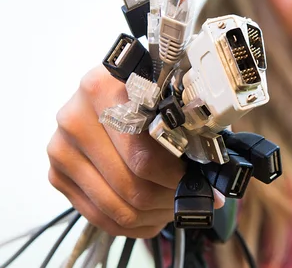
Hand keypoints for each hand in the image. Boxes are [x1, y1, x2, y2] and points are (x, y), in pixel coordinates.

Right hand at [47, 65, 224, 237]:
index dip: (177, 177)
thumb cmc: (146, 94)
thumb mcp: (166, 98)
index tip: (199, 183)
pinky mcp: (57, 174)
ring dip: (152, 215)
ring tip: (173, 206)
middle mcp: (75, 118)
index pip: (144, 155)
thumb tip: (212, 189)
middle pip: (131, 185)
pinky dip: (131, 224)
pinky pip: (98, 216)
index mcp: (104, 89)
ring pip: (116, 206)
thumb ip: (186, 132)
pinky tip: (151, 215)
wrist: (106, 90)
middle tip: (191, 199)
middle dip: (168, 199)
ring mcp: (60, 148)